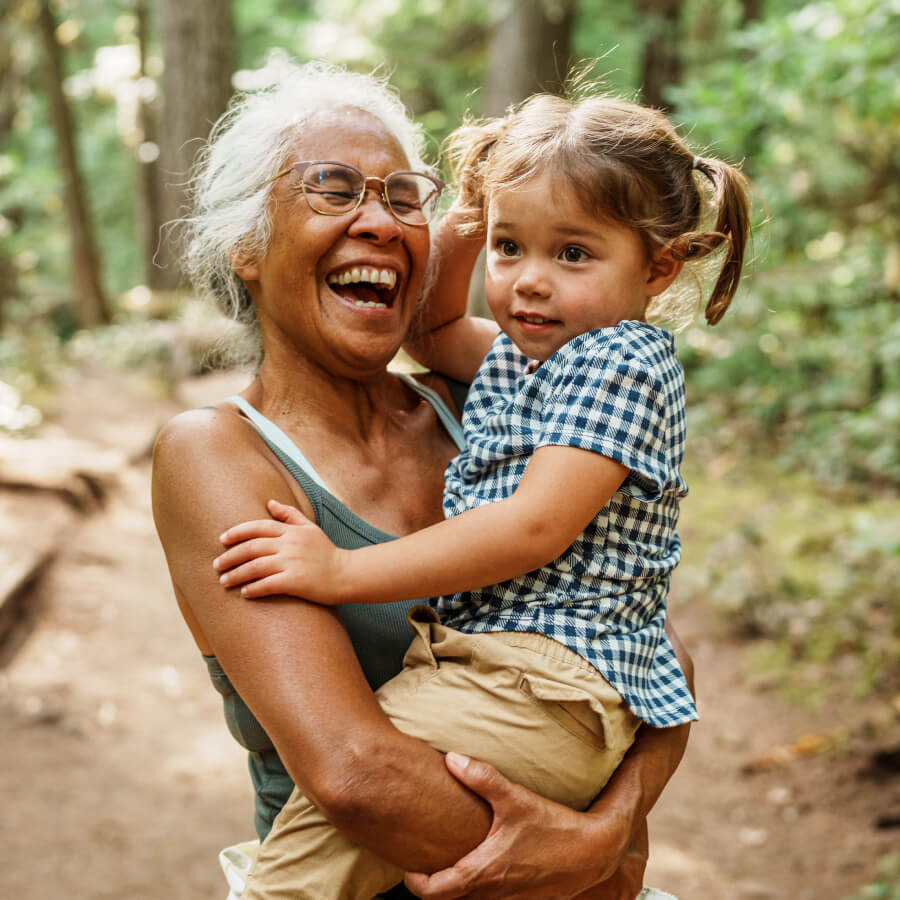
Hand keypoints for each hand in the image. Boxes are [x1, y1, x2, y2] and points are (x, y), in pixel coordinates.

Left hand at [212, 499, 346, 602]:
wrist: (346, 574)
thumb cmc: (326, 552)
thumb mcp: (310, 528)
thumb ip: (290, 515)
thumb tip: (270, 503)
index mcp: (291, 531)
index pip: (258, 527)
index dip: (237, 532)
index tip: (222, 540)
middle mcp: (289, 545)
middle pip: (251, 548)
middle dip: (230, 556)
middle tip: (216, 565)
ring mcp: (291, 563)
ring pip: (255, 567)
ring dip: (236, 574)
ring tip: (224, 582)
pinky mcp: (295, 582)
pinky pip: (267, 585)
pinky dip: (253, 589)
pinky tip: (245, 593)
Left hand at [404, 753, 641, 899]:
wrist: (592, 852)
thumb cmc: (552, 826)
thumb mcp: (515, 798)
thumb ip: (481, 777)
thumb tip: (450, 758)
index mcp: (483, 871)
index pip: (435, 892)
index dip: (415, 883)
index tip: (407, 866)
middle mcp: (492, 892)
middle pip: (449, 899)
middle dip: (433, 884)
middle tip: (423, 859)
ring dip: (457, 886)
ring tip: (449, 860)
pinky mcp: (521, 899)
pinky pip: (490, 898)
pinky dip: (478, 886)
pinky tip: (481, 862)